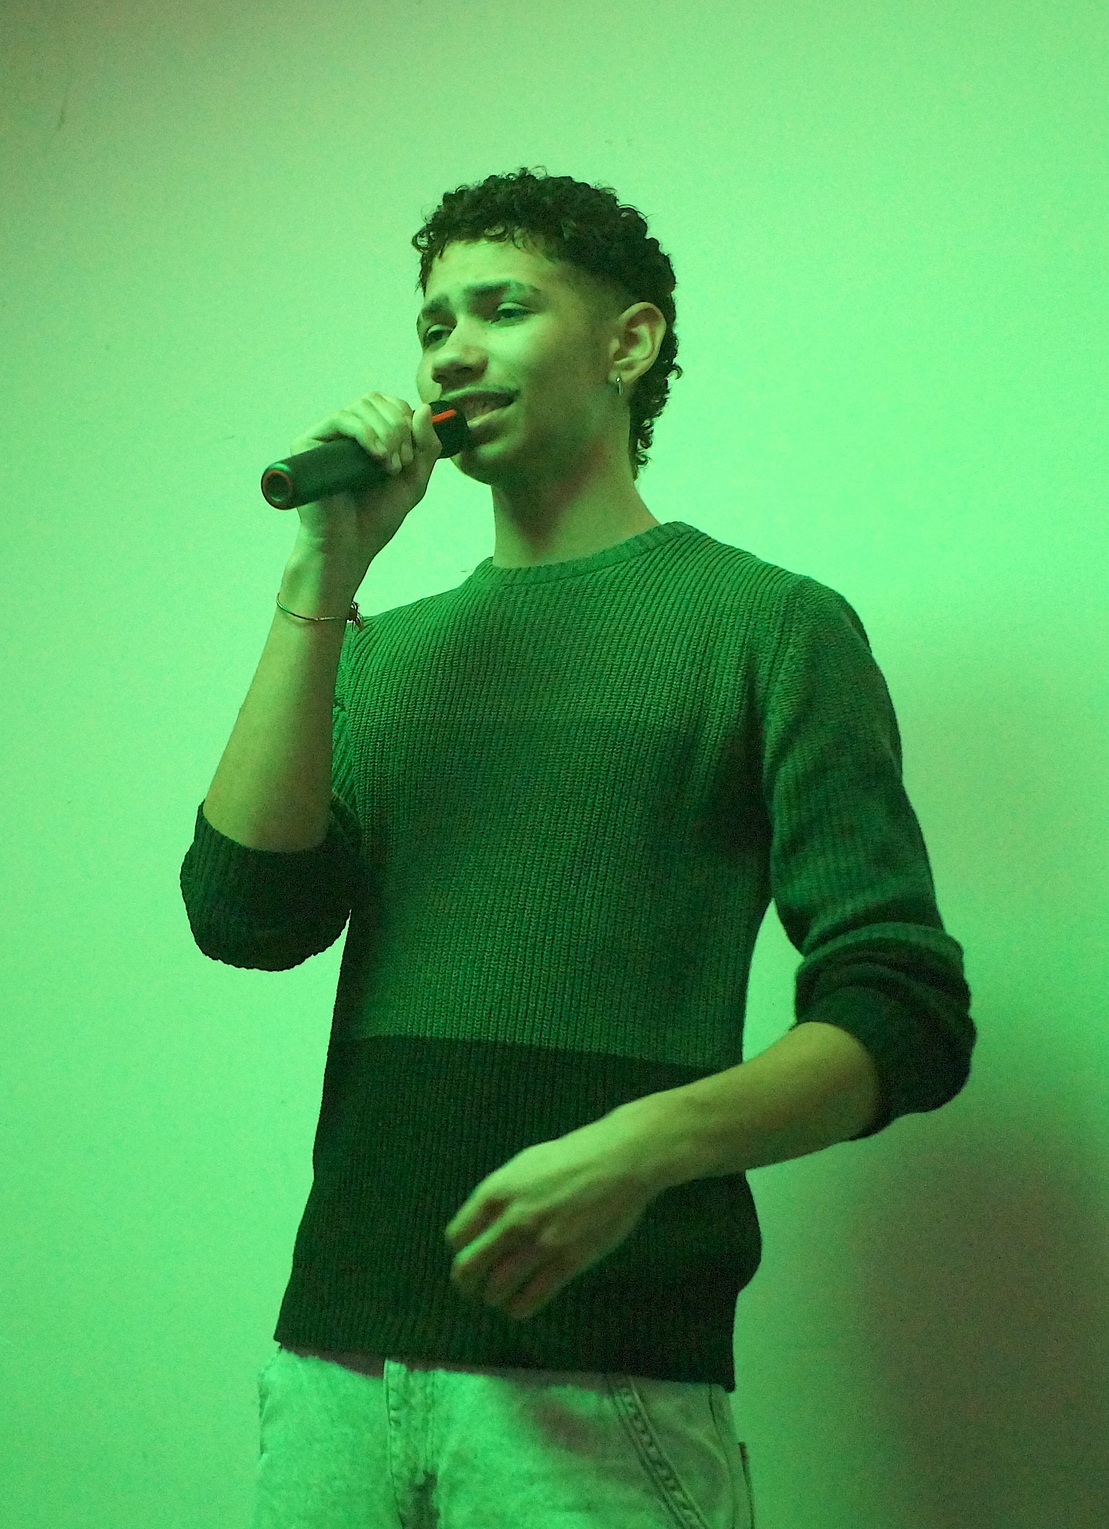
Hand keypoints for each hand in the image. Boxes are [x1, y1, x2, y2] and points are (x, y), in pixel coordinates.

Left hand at [445, 1112, 659, 1321]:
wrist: (619, 1161)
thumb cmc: (571, 1158)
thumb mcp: (524, 1165)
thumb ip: (500, 1195)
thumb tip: (481, 1227)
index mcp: (497, 1192)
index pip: (457, 1237)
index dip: (461, 1249)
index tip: (471, 1254)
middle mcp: (513, 1219)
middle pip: (469, 1267)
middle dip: (467, 1283)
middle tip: (473, 1288)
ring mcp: (540, 1242)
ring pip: (497, 1288)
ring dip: (493, 1297)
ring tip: (499, 1297)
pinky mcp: (568, 1261)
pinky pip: (531, 1298)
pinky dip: (519, 1307)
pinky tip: (520, 1304)